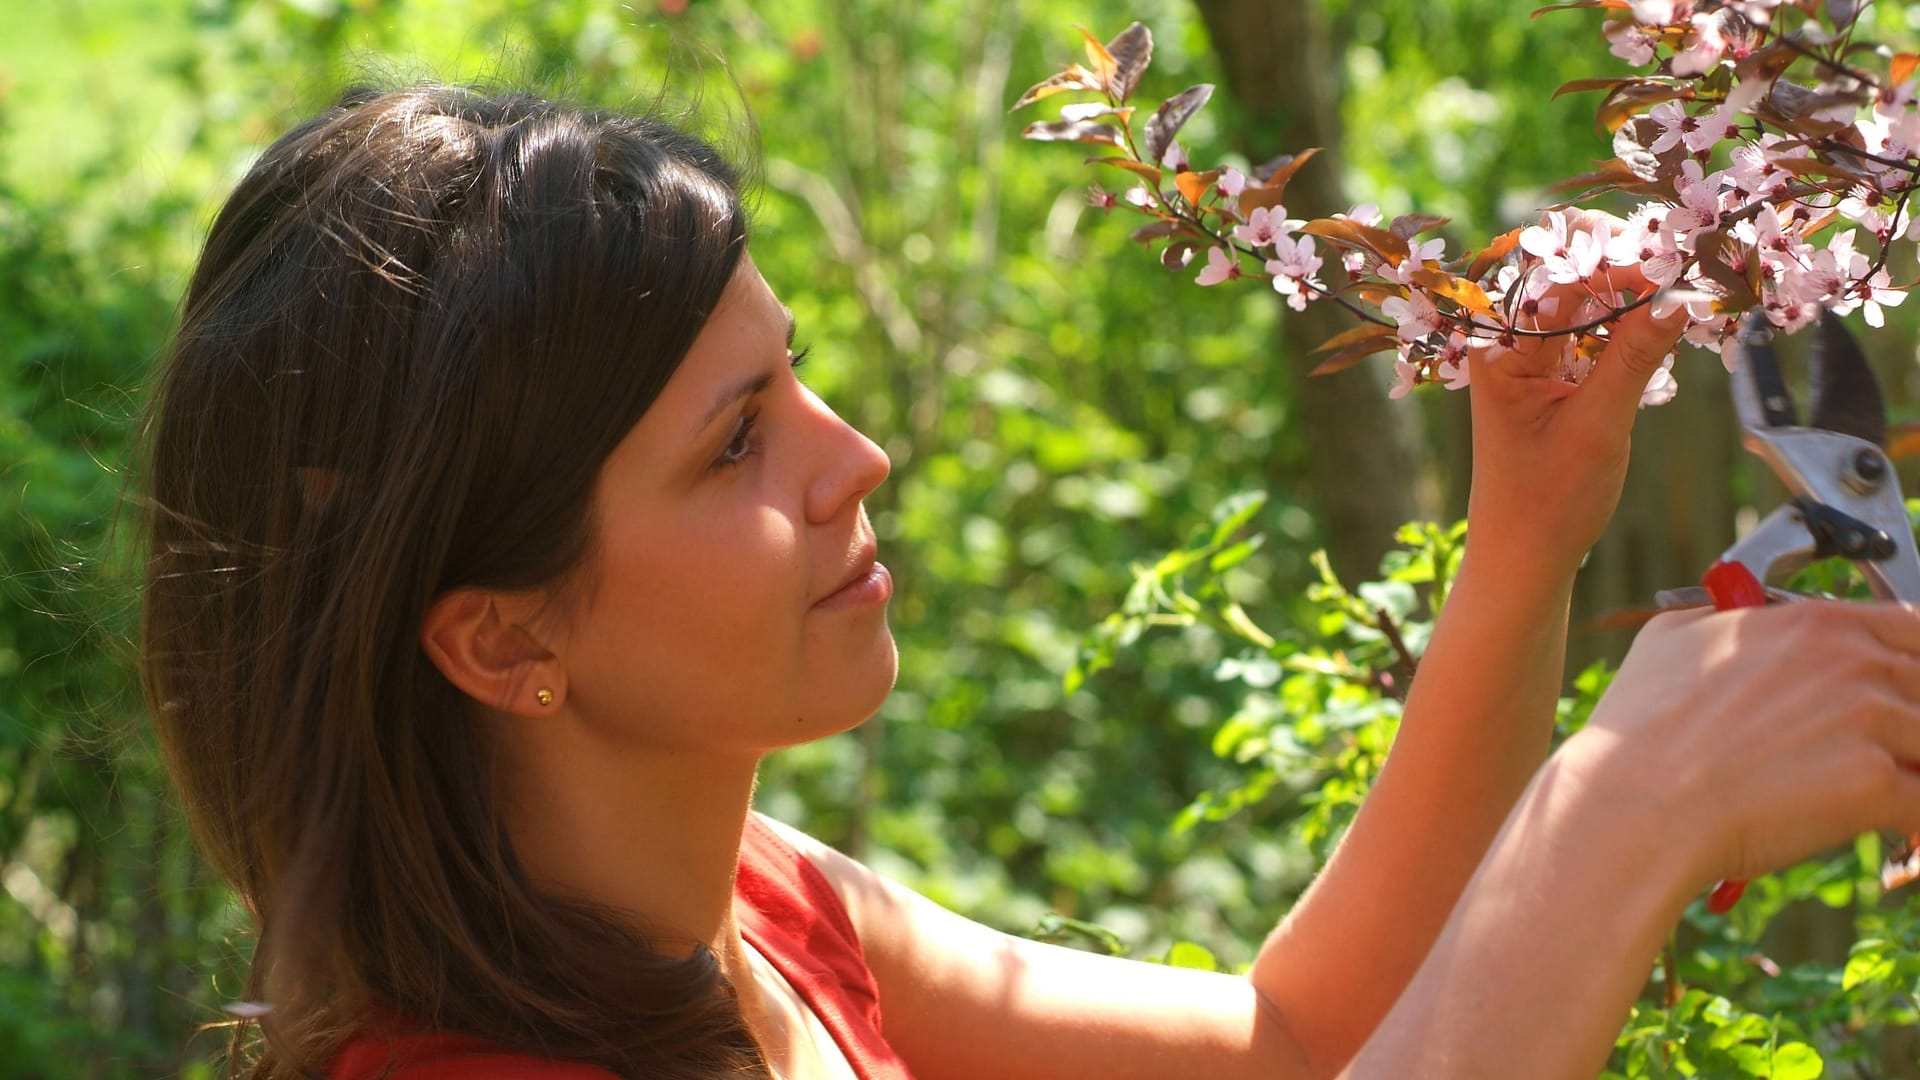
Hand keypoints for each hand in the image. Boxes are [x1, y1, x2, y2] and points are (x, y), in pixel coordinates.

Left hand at [1464, 209, 1685, 576]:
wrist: (1525, 557)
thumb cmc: (1547, 500)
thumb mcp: (1598, 424)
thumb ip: (1635, 355)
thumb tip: (1679, 293)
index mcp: (1497, 347)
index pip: (1552, 274)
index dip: (1612, 260)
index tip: (1669, 266)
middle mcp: (1507, 342)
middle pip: (1568, 275)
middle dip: (1625, 266)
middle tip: (1685, 268)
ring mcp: (1530, 357)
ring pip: (1587, 299)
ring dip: (1635, 293)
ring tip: (1685, 293)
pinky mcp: (1554, 374)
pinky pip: (1593, 330)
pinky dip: (1630, 324)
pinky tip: (1667, 325)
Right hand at [1559, 601, 1919, 888]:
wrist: (1635, 803)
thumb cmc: (1640, 730)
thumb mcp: (1670, 638)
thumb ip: (1726, 620)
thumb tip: (1738, 622)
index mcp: (1815, 624)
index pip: (1914, 626)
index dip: (1913, 663)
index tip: (1902, 693)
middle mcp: (1852, 663)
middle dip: (1909, 726)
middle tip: (1880, 753)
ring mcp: (1868, 723)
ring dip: (1907, 769)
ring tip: (1871, 796)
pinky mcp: (1874, 785)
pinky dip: (1909, 820)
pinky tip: (1883, 833)